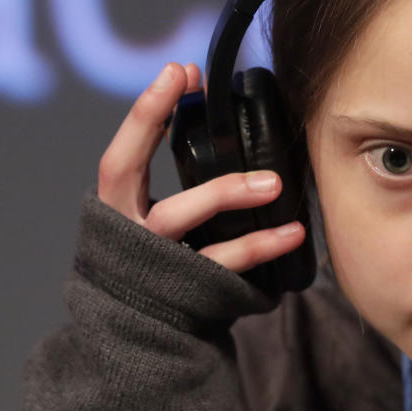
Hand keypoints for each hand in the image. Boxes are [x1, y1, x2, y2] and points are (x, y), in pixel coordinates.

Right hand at [97, 62, 305, 271]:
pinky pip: (227, 263)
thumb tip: (235, 126)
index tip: (177, 70)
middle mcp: (125, 230)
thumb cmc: (162, 263)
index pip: (121, 151)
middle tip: (192, 85)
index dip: (144, 111)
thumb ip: (188, 179)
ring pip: (181, 219)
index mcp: (117, 208)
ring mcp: (153, 260)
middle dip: (152, 124)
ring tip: (273, 181)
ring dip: (227, 192)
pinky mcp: (189, 288)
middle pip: (124, 172)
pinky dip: (262, 245)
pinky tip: (293, 231)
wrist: (145, 340)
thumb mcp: (161, 218)